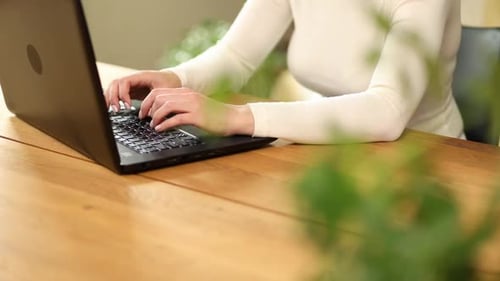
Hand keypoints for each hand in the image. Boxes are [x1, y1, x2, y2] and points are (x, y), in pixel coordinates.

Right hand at [104, 70, 180, 111]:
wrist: (172, 79)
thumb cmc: (170, 82)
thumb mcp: (166, 90)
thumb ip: (157, 100)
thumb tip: (149, 114)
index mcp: (140, 76)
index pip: (124, 82)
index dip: (123, 94)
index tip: (127, 106)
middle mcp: (133, 79)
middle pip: (115, 84)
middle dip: (112, 97)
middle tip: (116, 110)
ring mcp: (131, 84)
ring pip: (113, 88)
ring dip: (110, 99)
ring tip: (112, 111)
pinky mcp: (131, 90)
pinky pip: (118, 94)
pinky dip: (113, 100)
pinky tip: (113, 109)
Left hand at [140, 87, 254, 135]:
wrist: (232, 117)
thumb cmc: (215, 115)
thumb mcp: (195, 105)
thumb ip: (181, 105)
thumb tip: (163, 111)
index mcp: (186, 92)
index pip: (159, 92)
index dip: (147, 102)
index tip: (144, 111)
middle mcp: (188, 96)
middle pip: (159, 98)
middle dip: (148, 109)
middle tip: (145, 119)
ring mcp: (192, 105)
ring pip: (165, 106)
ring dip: (156, 117)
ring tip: (153, 125)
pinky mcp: (197, 117)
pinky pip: (175, 119)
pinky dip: (165, 124)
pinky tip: (161, 129)